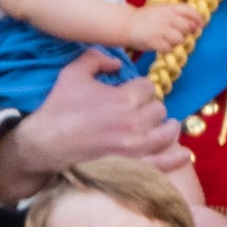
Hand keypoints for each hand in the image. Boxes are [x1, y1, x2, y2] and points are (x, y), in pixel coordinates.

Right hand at [0, 48, 188, 203]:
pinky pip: (163, 163)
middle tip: (142, 112)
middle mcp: (134, 122)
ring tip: (165, 127)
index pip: (148, 87)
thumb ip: (96, 58)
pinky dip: (175, 158)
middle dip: (151, 108)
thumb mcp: (72, 74)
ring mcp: (135, 147)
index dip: (141, 88)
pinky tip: (182, 153)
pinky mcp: (132, 167)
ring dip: (167, 128)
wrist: (44, 144)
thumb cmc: (58, 109)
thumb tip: (116, 63)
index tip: (133, 93)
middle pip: (159, 109)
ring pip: (166, 134)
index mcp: (124, 98)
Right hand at [126, 2, 202, 52]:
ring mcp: (160, 29)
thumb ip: (179, 15)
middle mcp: (166, 17)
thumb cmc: (148, 18)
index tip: (201, 25)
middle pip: (187, 28)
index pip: (190, 11)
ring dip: (176, 42)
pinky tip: (160, 45)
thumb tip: (198, 25)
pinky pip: (169, 49)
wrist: (127, 24)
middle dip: (185, 32)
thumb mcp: (163, 10)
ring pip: (180, 39)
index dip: (198, 19)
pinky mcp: (154, 41)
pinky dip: (167, 49)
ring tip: (166, 39)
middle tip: (176, 33)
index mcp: (169, 7)